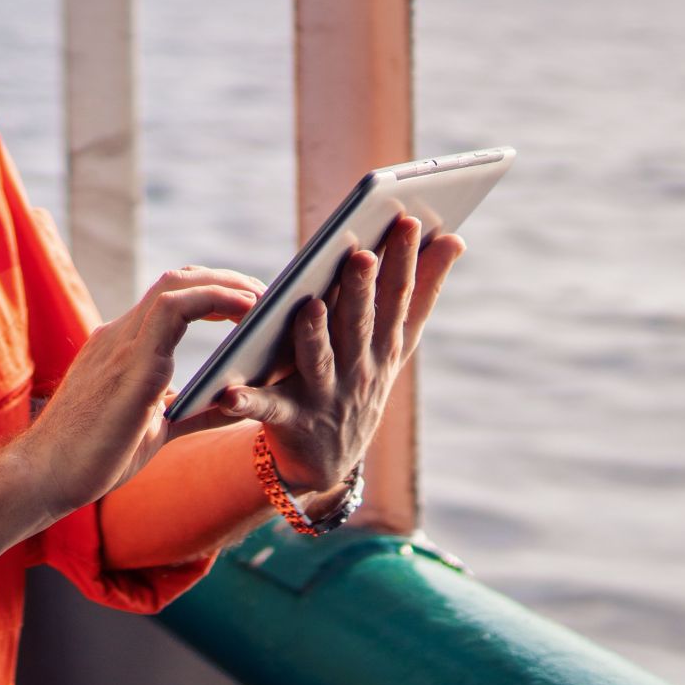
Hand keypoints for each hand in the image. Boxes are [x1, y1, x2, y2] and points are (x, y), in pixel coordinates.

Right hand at [13, 266, 262, 519]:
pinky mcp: (131, 365)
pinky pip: (174, 312)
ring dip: (225, 284)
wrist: (43, 477)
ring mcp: (122, 345)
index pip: (169, 300)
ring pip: (176, 286)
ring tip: (262, 299)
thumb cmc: (90, 458)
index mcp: (121, 349)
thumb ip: (192, 411)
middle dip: (225, 280)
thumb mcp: (153, 430)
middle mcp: (119, 335)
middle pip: (177, 281)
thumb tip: (234, 405)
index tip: (248, 304)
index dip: (211, 292)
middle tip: (267, 296)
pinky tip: (247, 312)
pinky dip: (213, 301)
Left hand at [213, 217, 464, 493]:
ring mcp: (324, 396)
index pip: (395, 297)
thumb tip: (455, 238)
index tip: (410, 221)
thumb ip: (422, 291)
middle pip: (358, 324)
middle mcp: (357, 369)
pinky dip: (247, 402)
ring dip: (313, 335)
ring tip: (308, 307)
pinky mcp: (287, 421)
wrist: (327, 463)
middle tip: (360, 254)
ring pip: (318, 359)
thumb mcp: (395, 343)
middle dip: (360, 290)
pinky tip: (229, 393)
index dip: (403, 261)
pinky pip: (265, 408)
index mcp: (382, 344)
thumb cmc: (360, 381)